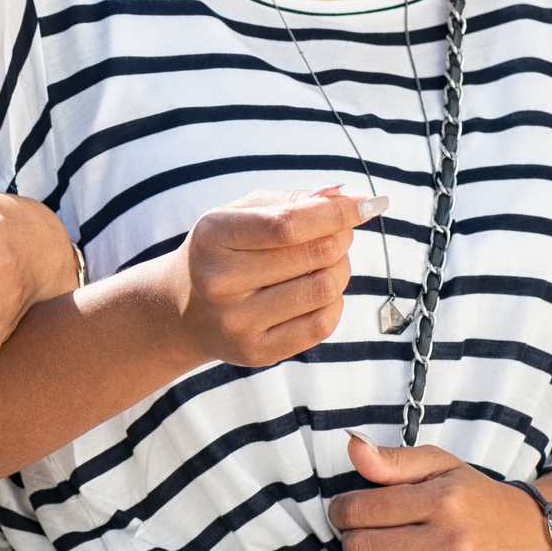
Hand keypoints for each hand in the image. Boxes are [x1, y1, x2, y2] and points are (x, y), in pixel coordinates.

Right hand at [148, 186, 364, 372]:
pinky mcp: (257, 352)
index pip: (287, 223)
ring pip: (324, 288)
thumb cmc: (224, 252)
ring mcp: (237, 322)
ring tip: (325, 264)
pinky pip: (322, 325)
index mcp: (213, 235)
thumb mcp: (241, 214)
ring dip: (339, 270)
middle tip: (338, 233)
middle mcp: (220, 281)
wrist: (184, 310)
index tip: (368, 204)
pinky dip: (333, 303)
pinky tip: (317, 294)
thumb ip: (291, 202)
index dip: (336, 212)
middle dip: (341, 238)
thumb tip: (346, 198)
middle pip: (315, 254)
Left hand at [332, 434, 551, 550]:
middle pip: (364, 549)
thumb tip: (353, 447)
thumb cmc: (478, 501)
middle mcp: (456, 541)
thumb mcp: (442, 467)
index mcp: (445, 499)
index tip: (346, 516)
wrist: (539, 541)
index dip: (340, 513)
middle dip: (350, 547)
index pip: (360, 509)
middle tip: (361, 544)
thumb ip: (394, 460)